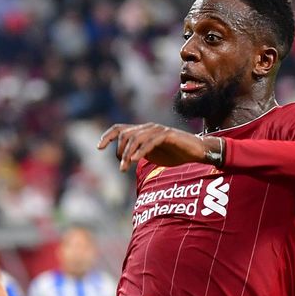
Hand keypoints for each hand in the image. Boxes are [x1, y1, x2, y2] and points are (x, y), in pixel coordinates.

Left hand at [97, 123, 217, 170]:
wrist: (196, 152)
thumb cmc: (174, 154)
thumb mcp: (152, 155)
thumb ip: (138, 154)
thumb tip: (125, 159)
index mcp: (142, 131)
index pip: (120, 129)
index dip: (107, 136)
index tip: (99, 147)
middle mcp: (148, 128)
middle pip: (125, 134)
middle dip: (120, 151)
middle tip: (122, 167)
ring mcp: (158, 130)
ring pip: (136, 138)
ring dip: (128, 154)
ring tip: (126, 167)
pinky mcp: (168, 135)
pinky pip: (150, 142)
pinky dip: (140, 151)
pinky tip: (134, 160)